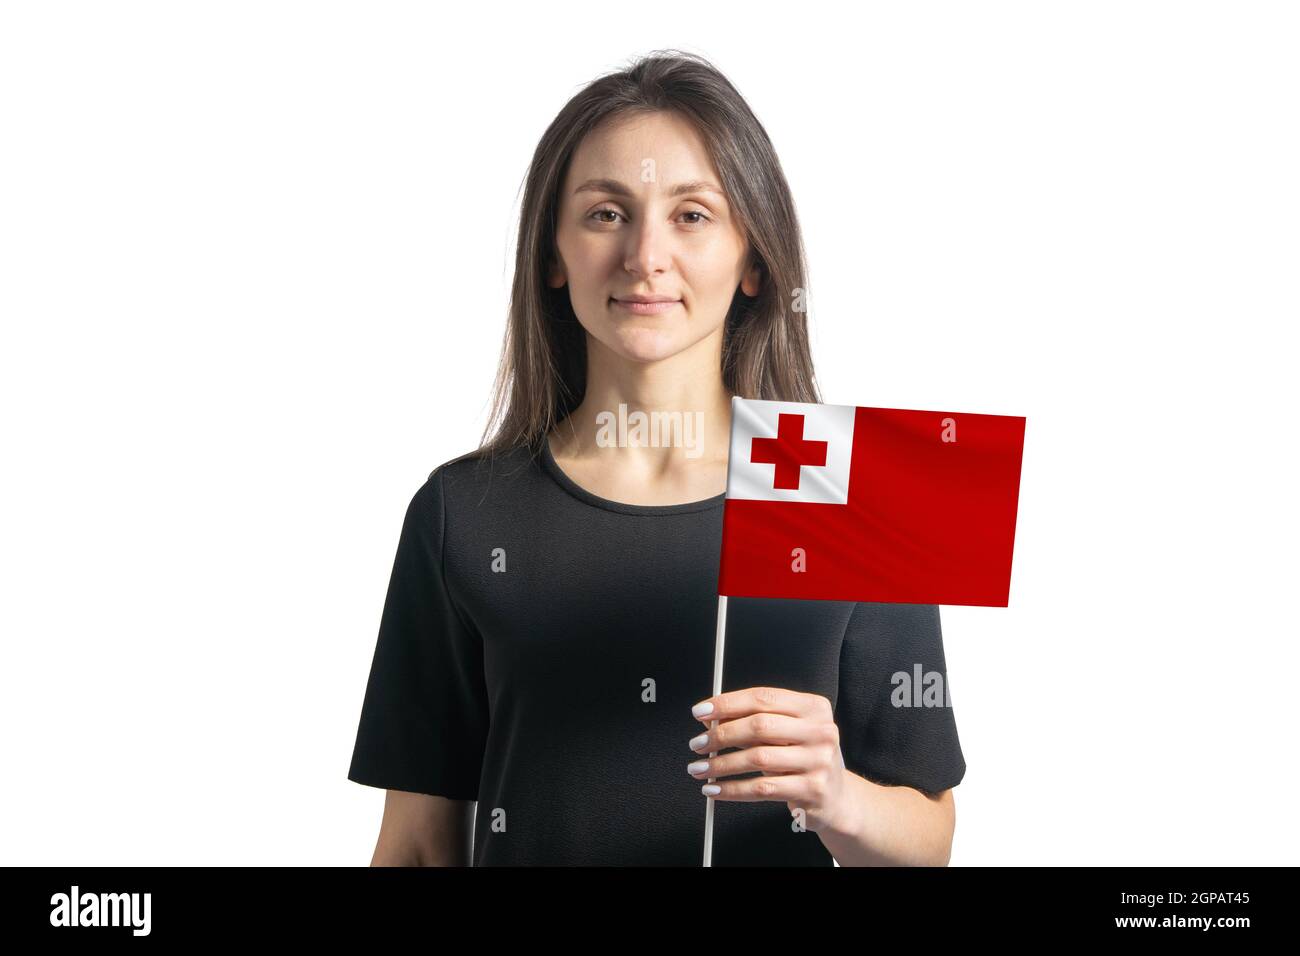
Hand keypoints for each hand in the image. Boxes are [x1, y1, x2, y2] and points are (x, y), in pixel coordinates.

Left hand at [687, 686, 852, 833]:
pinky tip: (715, 789)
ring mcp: (819, 761)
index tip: (701, 711)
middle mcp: (820, 731)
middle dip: (720, 734)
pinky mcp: (812, 790)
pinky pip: (762, 789)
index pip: (763, 698)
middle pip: (759, 725)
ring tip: (700, 767)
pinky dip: (732, 789)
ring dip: (721, 764)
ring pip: (757, 758)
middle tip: (697, 743)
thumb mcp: (785, 734)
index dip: (727, 703)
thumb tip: (709, 719)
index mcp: (813, 707)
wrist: (836, 798)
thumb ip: (753, 722)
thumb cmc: (804, 759)